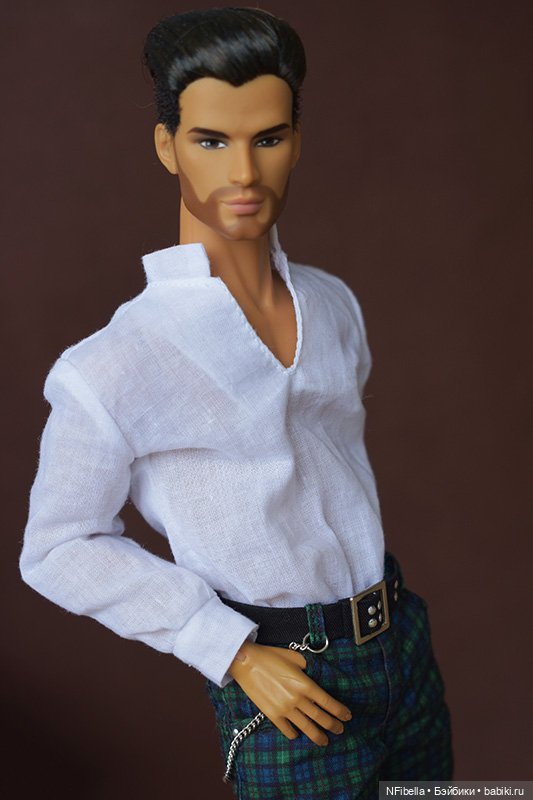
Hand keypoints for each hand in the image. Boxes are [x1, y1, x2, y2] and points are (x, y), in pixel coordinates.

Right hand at [228, 641, 351, 745]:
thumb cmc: (270, 656)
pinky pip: (287, 730)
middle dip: (333, 725)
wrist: (246, 662)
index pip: (328, 702)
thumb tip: (316, 673)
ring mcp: (284, 709)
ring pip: (307, 728)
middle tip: (340, 730)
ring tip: (324, 741)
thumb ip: (307, 667)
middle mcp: (297, 699)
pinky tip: (298, 734)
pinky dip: (295, 734)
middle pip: (320, 717)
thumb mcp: (294, 656)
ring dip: (318, 736)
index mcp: (305, 684)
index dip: (340, 711)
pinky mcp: (272, 715)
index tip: (347, 716)